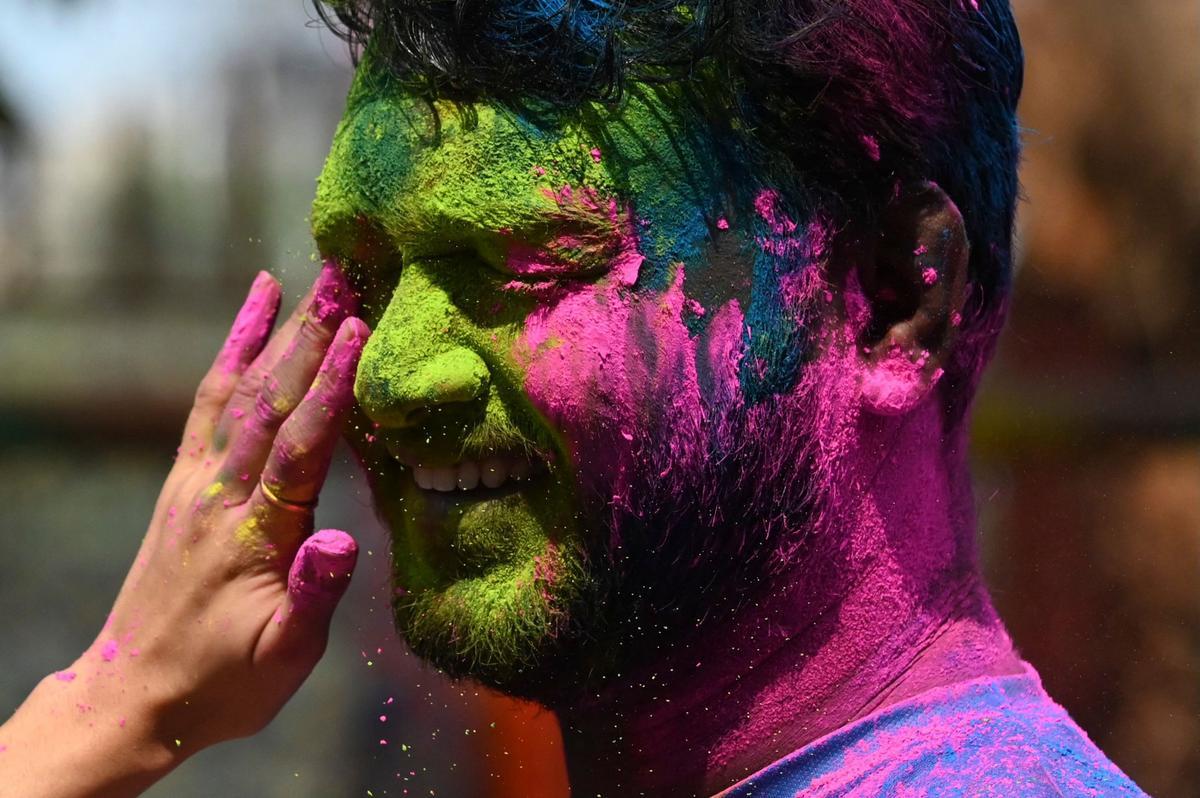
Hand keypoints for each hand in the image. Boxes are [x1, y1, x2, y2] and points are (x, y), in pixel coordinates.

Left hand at [0, 264, 367, 796]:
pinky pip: (207, 404)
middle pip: (268, 400)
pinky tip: (253, 314)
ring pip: (236, 391)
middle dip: (307, 334)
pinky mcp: (183, 482)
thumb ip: (313, 596)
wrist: (135, 694)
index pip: (299, 445)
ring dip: (273, 331)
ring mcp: (195, 483)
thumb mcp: (283, 658)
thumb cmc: (225, 683)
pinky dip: (231, 352)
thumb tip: (344, 539)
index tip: (358, 327)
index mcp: (253, 535)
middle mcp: (219, 496)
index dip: (330, 384)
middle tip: (341, 276)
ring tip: (305, 280)